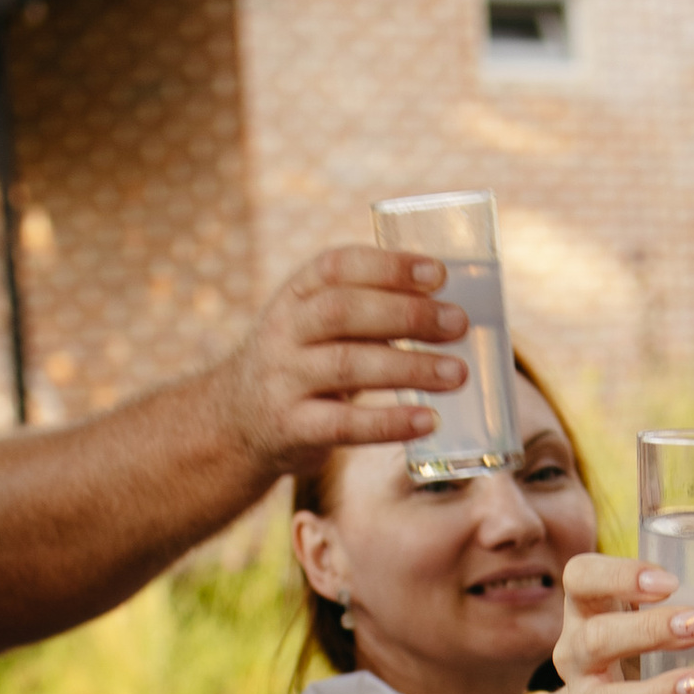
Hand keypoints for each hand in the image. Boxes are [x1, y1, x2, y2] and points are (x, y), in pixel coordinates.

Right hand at [232, 244, 467, 471]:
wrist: (235, 422)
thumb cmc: (301, 364)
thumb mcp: (316, 325)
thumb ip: (366, 311)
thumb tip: (447, 307)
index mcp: (295, 295)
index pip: (336, 266)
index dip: (388, 266)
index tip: (438, 273)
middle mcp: (283, 331)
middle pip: (343, 312)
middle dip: (406, 315)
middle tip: (458, 324)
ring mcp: (283, 380)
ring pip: (347, 366)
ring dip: (409, 368)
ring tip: (456, 373)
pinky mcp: (290, 427)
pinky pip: (343, 425)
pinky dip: (389, 423)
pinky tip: (428, 421)